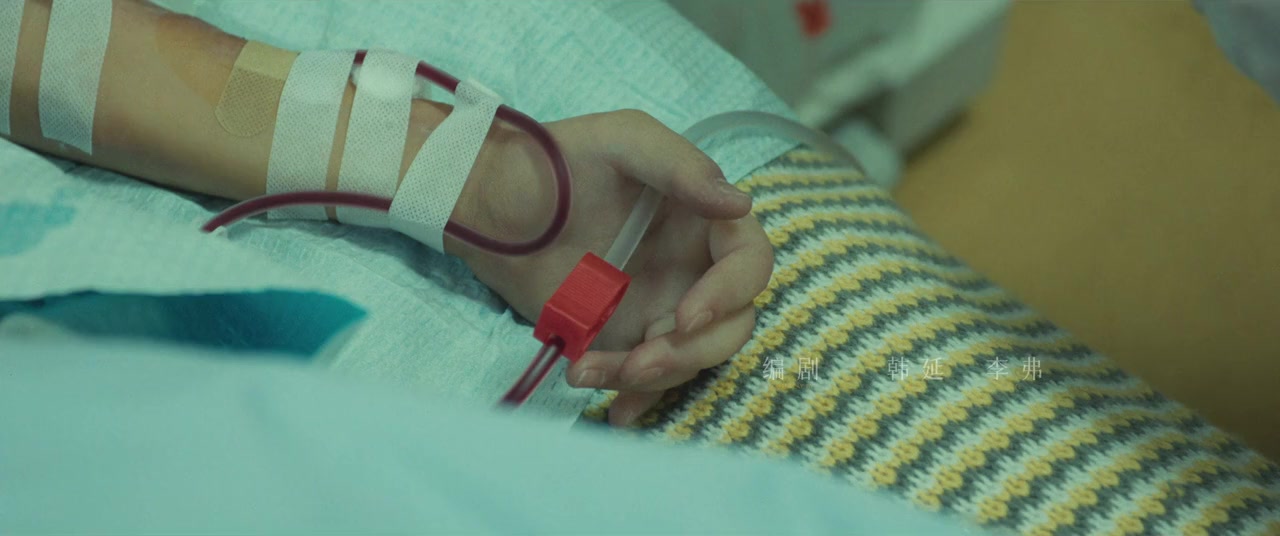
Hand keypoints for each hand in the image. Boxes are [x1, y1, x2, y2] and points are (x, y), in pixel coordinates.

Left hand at [449, 110, 773, 425]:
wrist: (490, 204)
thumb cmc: (558, 161)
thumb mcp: (621, 141)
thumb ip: (681, 166)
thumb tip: (740, 205)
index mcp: (704, 220)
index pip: (749, 265)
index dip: (729, 295)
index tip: (686, 317)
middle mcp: (694, 269)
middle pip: (730, 326)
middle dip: (689, 352)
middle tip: (638, 362)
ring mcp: (661, 308)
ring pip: (687, 360)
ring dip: (648, 378)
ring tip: (587, 371)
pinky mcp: (625, 338)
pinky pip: (646, 379)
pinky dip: (635, 398)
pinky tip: (614, 411)